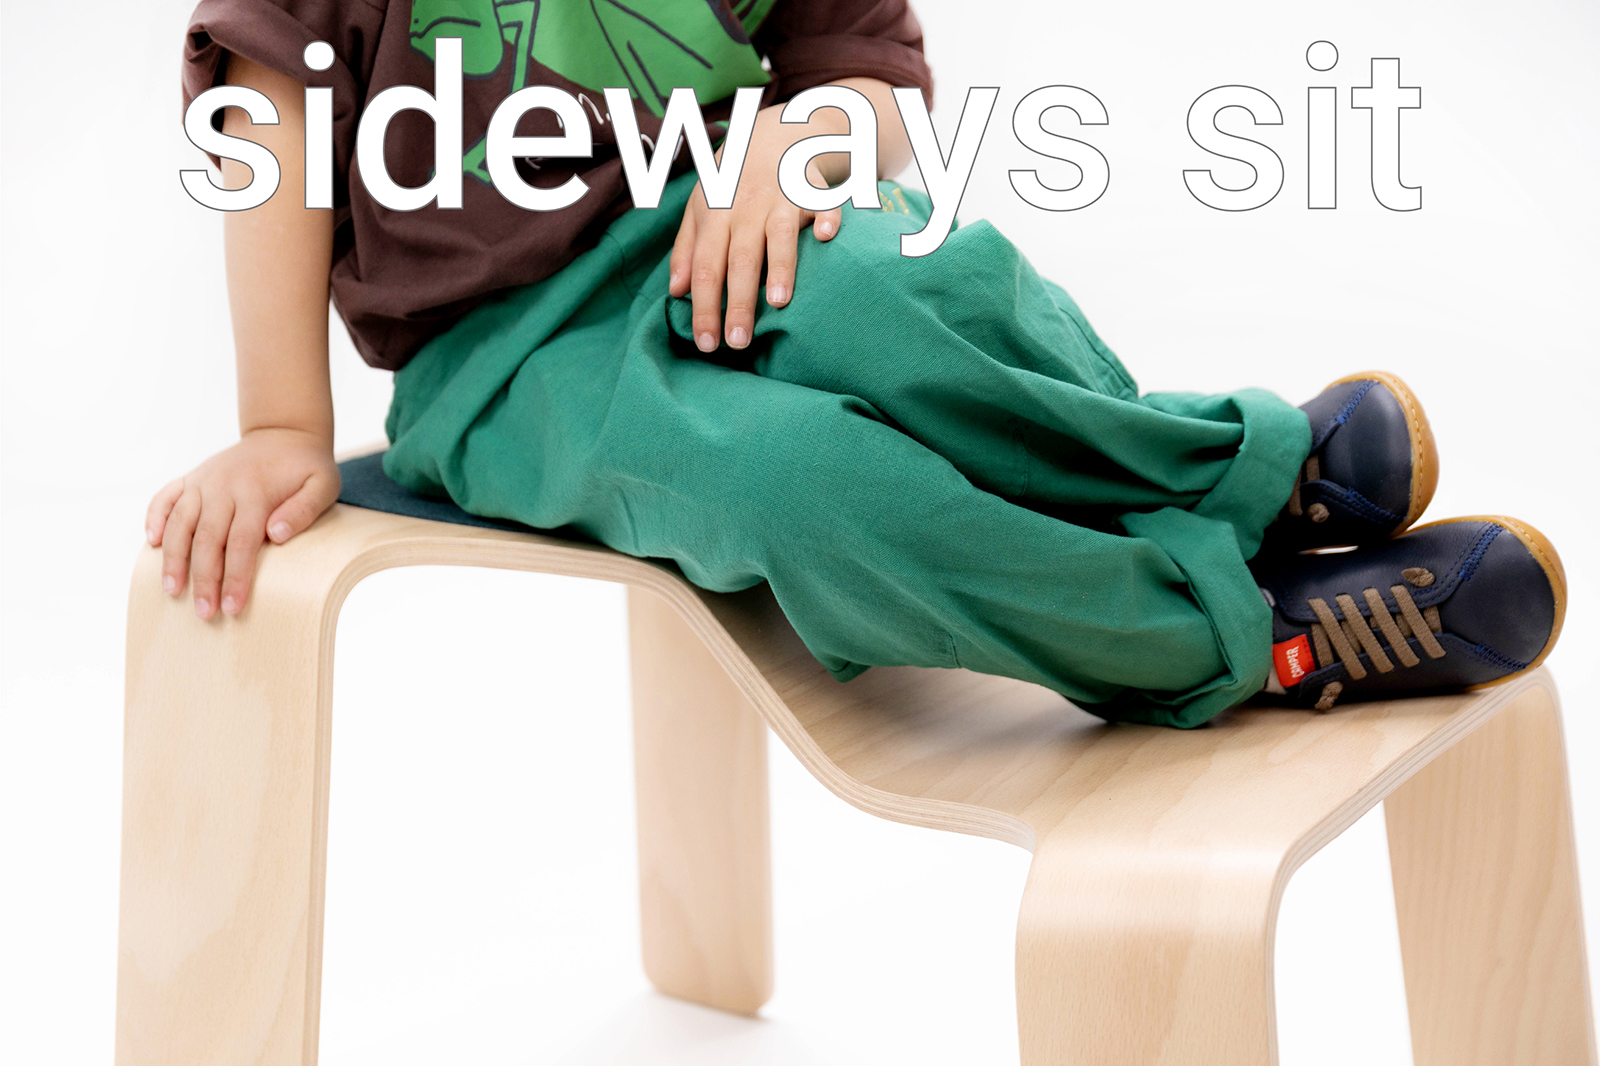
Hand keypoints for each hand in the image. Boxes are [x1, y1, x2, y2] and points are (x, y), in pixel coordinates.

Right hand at [145, 428, 339, 617]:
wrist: (284, 431)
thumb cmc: (306, 466)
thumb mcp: (323, 484)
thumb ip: (303, 510)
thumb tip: (275, 535)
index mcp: (255, 492)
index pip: (241, 543)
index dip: (236, 578)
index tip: (232, 607)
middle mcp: (223, 486)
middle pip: (207, 539)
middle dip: (204, 579)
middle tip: (203, 613)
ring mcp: (203, 481)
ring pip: (179, 522)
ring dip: (173, 558)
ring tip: (171, 590)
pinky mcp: (191, 478)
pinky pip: (164, 497)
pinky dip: (154, 518)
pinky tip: (151, 544)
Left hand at [668, 103, 846, 351]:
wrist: (771, 132)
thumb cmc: (731, 183)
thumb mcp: (701, 209)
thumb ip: (687, 250)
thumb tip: (676, 292)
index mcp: (715, 216)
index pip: (706, 268)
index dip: (705, 307)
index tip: (707, 343)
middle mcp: (746, 207)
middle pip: (740, 260)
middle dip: (739, 302)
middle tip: (739, 342)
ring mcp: (781, 197)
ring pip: (778, 235)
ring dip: (780, 267)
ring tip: (779, 303)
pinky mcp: (813, 189)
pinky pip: (822, 205)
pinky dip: (825, 218)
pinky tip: (825, 237)